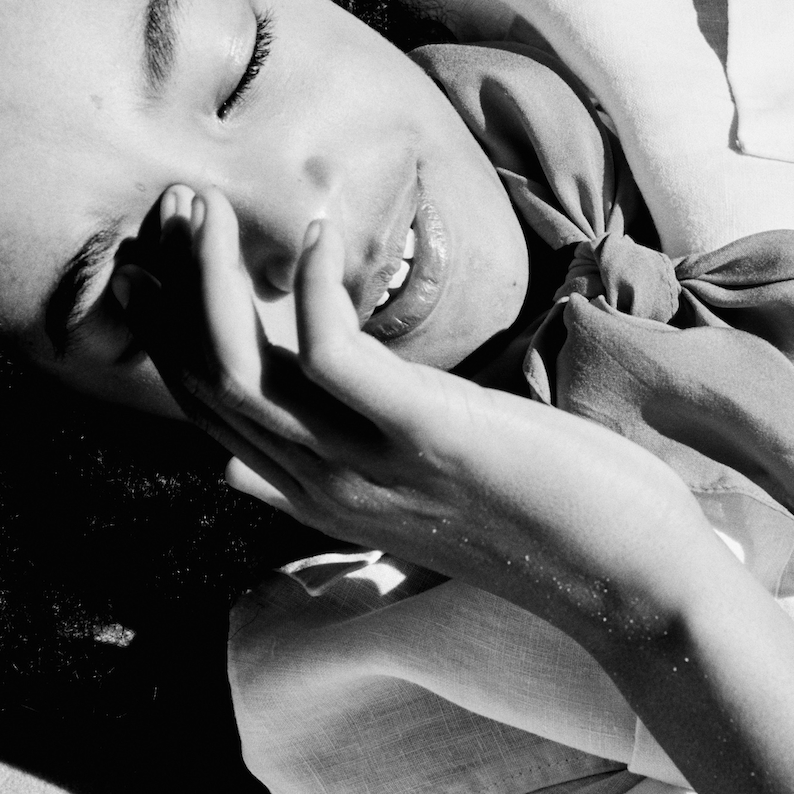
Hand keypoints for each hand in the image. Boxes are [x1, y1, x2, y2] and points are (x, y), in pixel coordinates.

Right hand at [126, 184, 728, 642]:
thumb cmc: (539, 523)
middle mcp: (324, 486)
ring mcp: (370, 467)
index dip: (164, 331)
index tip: (157, 253)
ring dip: (215, 278)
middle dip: (173, 290)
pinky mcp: (428, 436)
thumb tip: (229, 466)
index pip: (204, 411)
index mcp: (316, 494)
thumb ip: (320, 473)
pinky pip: (334, 355)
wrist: (636, 585)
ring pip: (243, 369)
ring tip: (206, 208)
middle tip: (169, 207)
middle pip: (206, 385)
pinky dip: (317, 288)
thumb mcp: (403, 501)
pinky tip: (323, 233)